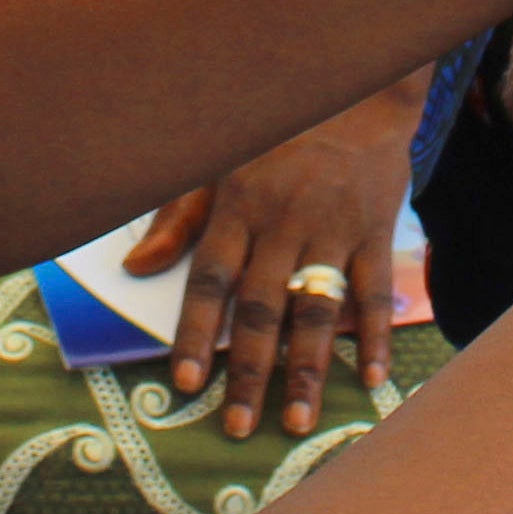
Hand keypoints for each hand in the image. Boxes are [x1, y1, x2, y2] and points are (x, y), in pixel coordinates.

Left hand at [129, 69, 425, 437]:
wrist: (352, 89)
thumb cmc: (274, 135)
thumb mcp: (217, 161)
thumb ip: (178, 217)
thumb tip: (136, 268)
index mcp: (238, 205)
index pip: (211, 279)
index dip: (197, 331)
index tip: (187, 381)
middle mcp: (284, 222)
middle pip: (262, 308)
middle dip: (248, 371)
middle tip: (237, 425)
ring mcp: (333, 229)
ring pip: (316, 309)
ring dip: (306, 369)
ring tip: (296, 421)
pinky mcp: (376, 231)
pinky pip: (373, 292)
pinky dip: (375, 337)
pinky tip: (370, 381)